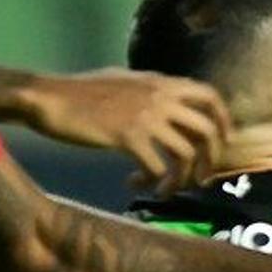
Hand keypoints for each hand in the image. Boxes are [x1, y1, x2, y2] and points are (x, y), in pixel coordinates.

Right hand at [18, 71, 230, 191]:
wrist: (49, 98)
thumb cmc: (79, 92)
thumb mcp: (124, 81)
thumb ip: (149, 90)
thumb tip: (165, 101)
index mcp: (161, 82)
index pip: (210, 96)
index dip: (222, 121)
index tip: (221, 143)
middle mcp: (161, 97)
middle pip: (207, 131)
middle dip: (209, 160)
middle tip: (198, 179)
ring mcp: (146, 116)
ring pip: (186, 155)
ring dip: (179, 179)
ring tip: (162, 190)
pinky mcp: (127, 137)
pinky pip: (157, 167)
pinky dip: (151, 182)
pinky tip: (134, 183)